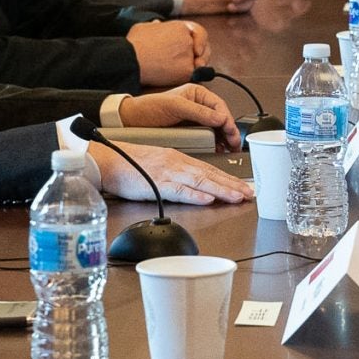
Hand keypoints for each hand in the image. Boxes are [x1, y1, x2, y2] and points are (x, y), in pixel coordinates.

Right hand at [89, 140, 253, 204]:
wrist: (108, 160)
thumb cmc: (131, 165)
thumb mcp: (160, 165)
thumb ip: (178, 175)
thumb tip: (196, 188)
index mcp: (178, 159)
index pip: (209, 170)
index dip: (228, 179)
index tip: (244, 187)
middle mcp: (177, 164)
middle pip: (210, 175)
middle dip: (232, 185)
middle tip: (250, 194)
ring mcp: (167, 173)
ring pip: (200, 181)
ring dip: (221, 189)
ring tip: (237, 197)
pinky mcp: (156, 184)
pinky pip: (178, 191)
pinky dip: (194, 195)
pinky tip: (208, 199)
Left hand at [120, 82, 241, 145]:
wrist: (132, 121)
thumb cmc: (149, 108)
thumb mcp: (175, 106)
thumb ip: (199, 112)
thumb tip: (220, 118)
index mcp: (197, 94)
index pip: (219, 106)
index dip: (227, 119)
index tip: (231, 131)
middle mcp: (198, 106)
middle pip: (221, 119)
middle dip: (229, 131)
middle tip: (234, 144)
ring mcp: (195, 120)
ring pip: (216, 129)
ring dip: (224, 139)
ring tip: (229, 150)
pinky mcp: (191, 131)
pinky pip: (207, 137)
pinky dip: (215, 144)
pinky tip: (218, 150)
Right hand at [126, 19, 207, 84]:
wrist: (131, 60)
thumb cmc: (134, 45)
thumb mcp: (145, 27)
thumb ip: (155, 26)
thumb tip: (157, 24)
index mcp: (181, 26)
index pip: (199, 33)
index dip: (201, 41)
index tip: (197, 50)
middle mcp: (188, 39)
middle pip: (203, 50)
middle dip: (200, 58)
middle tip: (192, 64)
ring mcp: (189, 55)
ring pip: (198, 65)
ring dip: (190, 68)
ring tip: (174, 71)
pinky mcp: (188, 70)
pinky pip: (192, 76)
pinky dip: (184, 78)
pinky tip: (172, 77)